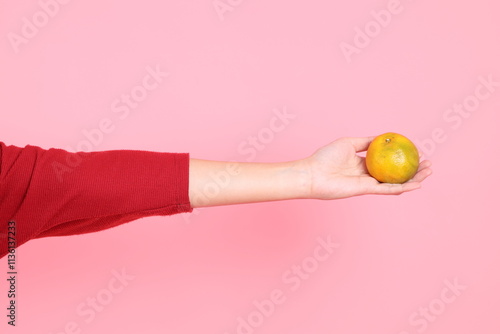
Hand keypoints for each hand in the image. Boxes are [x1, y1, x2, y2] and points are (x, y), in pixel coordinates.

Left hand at [302, 136, 431, 199]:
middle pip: (396, 173)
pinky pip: (388, 189)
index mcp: (363, 163)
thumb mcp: (348, 142)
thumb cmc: (326, 156)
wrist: (312, 173)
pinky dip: (403, 187)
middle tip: (428, 164)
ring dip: (414, 179)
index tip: (416, 151)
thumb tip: (382, 137)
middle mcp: (368, 174)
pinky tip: (416, 184)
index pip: (387, 161)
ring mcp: (368, 183)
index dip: (402, 157)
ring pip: (396, 183)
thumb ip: (366, 141)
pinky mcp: (366, 190)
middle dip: (414, 169)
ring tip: (429, 172)